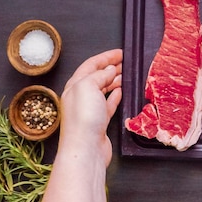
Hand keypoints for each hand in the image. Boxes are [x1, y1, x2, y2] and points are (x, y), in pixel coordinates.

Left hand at [59, 49, 122, 165]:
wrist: (85, 148)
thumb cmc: (83, 118)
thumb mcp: (88, 86)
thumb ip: (99, 75)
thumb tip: (110, 70)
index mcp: (75, 85)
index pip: (91, 65)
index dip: (106, 57)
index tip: (120, 53)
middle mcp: (80, 96)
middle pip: (96, 76)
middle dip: (111, 67)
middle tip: (125, 62)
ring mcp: (89, 109)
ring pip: (103, 89)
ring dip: (114, 80)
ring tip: (126, 75)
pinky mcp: (99, 122)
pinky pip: (108, 104)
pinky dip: (115, 96)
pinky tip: (121, 92)